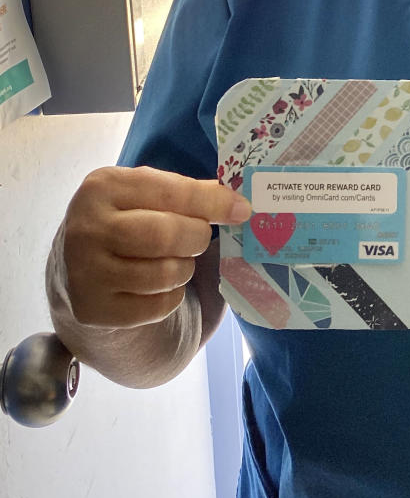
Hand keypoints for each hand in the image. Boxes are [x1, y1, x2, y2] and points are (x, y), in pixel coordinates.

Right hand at [62, 166, 251, 328]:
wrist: (80, 269)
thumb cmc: (127, 221)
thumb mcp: (146, 194)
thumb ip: (187, 193)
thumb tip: (237, 204)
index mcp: (103, 187)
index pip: (171, 192)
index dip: (212, 203)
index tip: (242, 210)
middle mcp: (87, 228)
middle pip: (166, 235)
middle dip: (196, 237)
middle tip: (200, 238)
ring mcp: (86, 272)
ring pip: (164, 274)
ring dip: (184, 268)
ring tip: (176, 259)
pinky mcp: (94, 310)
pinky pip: (158, 306)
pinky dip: (172, 296)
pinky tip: (160, 285)